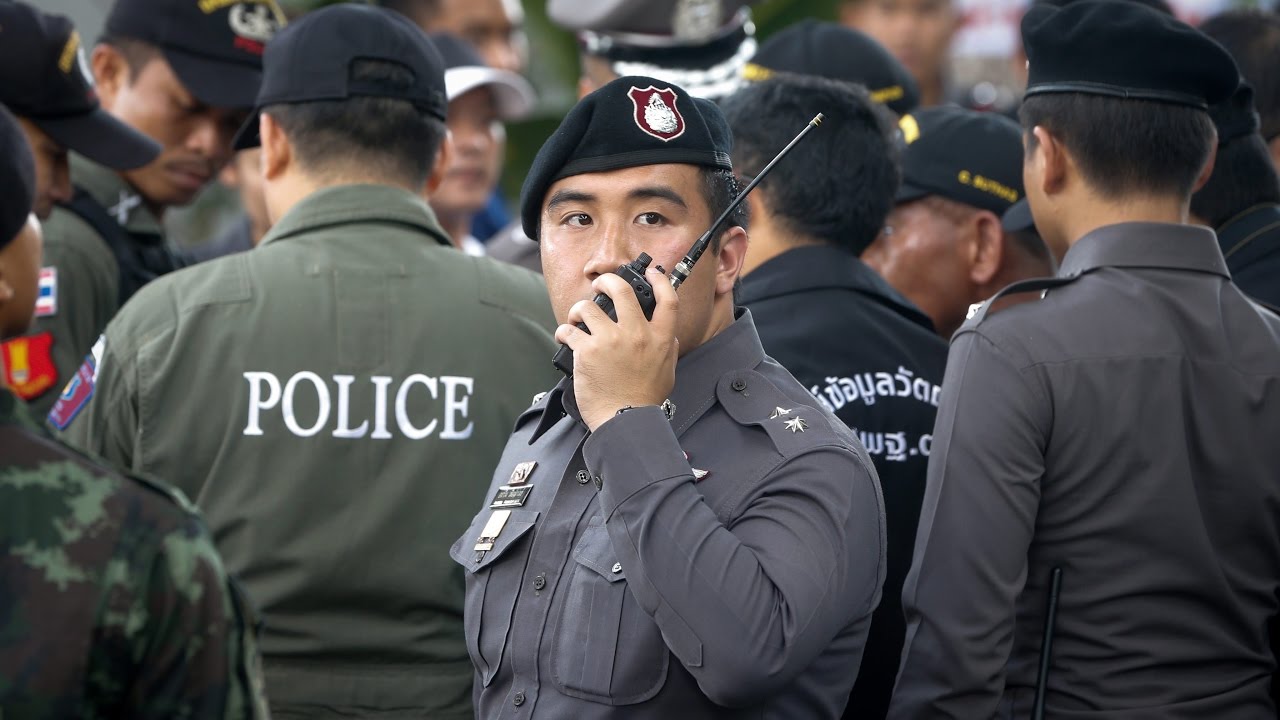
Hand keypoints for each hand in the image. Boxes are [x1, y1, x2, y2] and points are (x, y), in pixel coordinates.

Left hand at [556, 266, 677, 431]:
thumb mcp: (668, 371)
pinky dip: (564, 332)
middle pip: (622, 290)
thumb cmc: (644, 400)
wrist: (625, 420)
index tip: (652, 273)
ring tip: (576, 320)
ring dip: (578, 311)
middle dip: (607, 281)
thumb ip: (667, 348)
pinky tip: (565, 338)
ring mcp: (611, 341)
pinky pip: (569, 330)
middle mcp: (636, 334)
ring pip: (588, 308)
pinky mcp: (587, 351)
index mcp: (659, 338)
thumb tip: (667, 335)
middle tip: (600, 286)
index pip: (667, 299)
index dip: (659, 279)